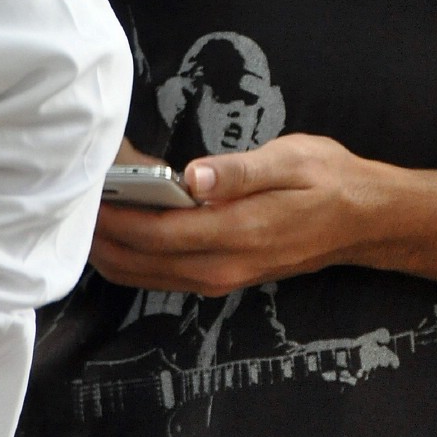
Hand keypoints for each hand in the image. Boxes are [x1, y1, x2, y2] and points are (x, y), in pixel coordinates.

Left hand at [89, 133, 385, 296]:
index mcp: (238, 233)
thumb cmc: (328, 179)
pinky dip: (133, 256)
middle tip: (72, 198)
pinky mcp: (221, 277)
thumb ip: (239, 171)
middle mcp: (223, 266)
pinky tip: (122, 229)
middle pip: (140, 260)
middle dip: (101, 234)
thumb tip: (192, 177)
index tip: (87, 188)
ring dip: (112, 249)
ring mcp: (221, 278)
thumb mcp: (292, 158)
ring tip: (87, 213)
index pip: (157, 232)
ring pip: (146, 275)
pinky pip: (162, 275)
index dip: (115, 215)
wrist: (363, 220)